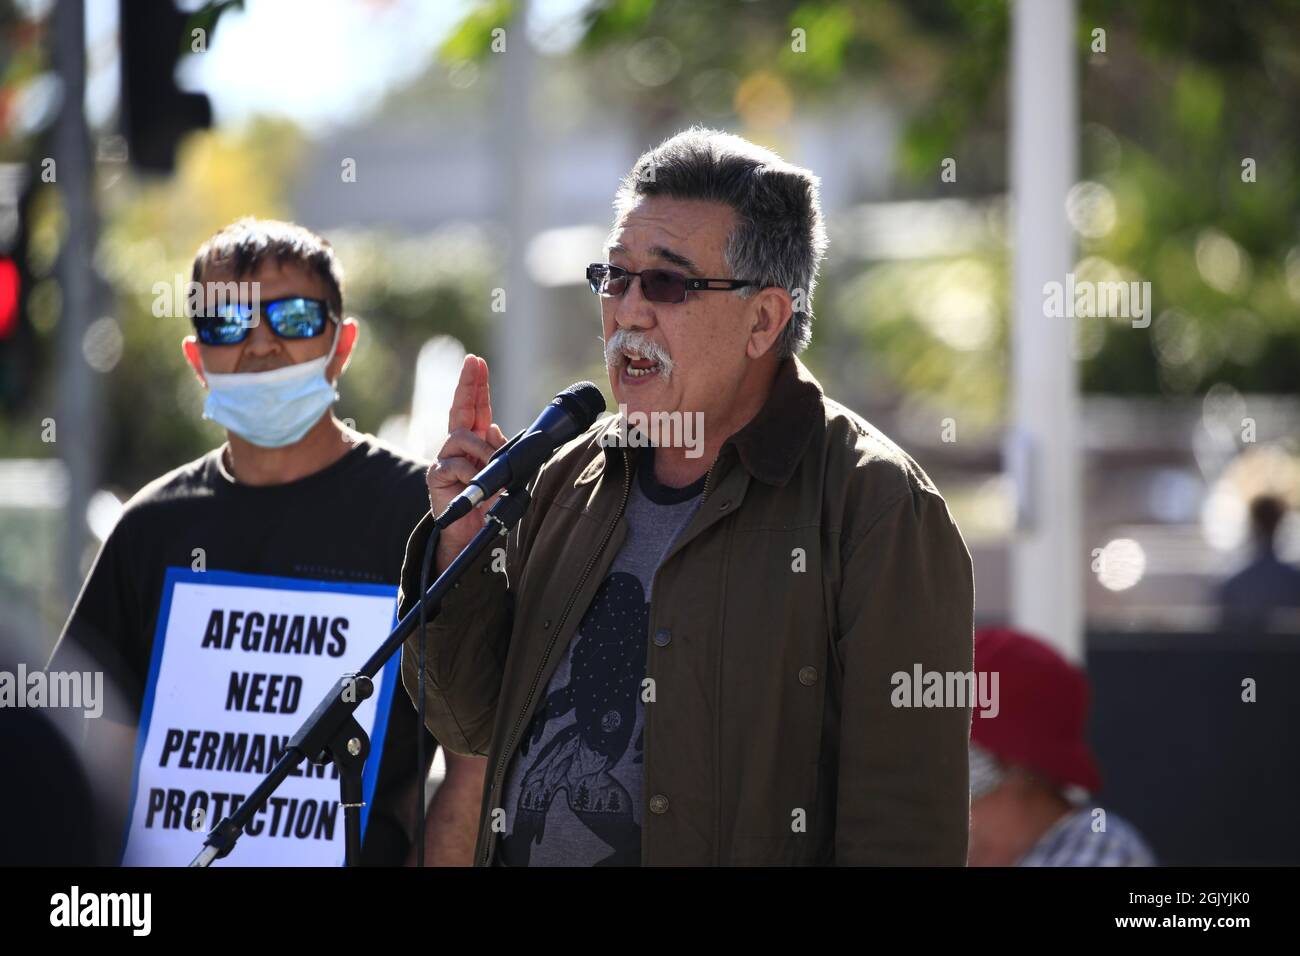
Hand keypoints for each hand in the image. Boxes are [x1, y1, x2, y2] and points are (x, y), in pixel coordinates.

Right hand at [426, 354, 507, 571]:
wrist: (471, 534)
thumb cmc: (488, 503)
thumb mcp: (502, 474)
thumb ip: (500, 451)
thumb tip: (494, 428)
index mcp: (475, 442)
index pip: (476, 408)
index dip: (477, 386)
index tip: (478, 363)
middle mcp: (457, 446)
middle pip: (461, 408)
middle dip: (468, 384)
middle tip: (473, 363)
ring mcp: (445, 458)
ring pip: (463, 436)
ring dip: (484, 449)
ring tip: (493, 468)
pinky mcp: (436, 475)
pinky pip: (457, 464)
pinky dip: (472, 473)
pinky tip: (477, 485)